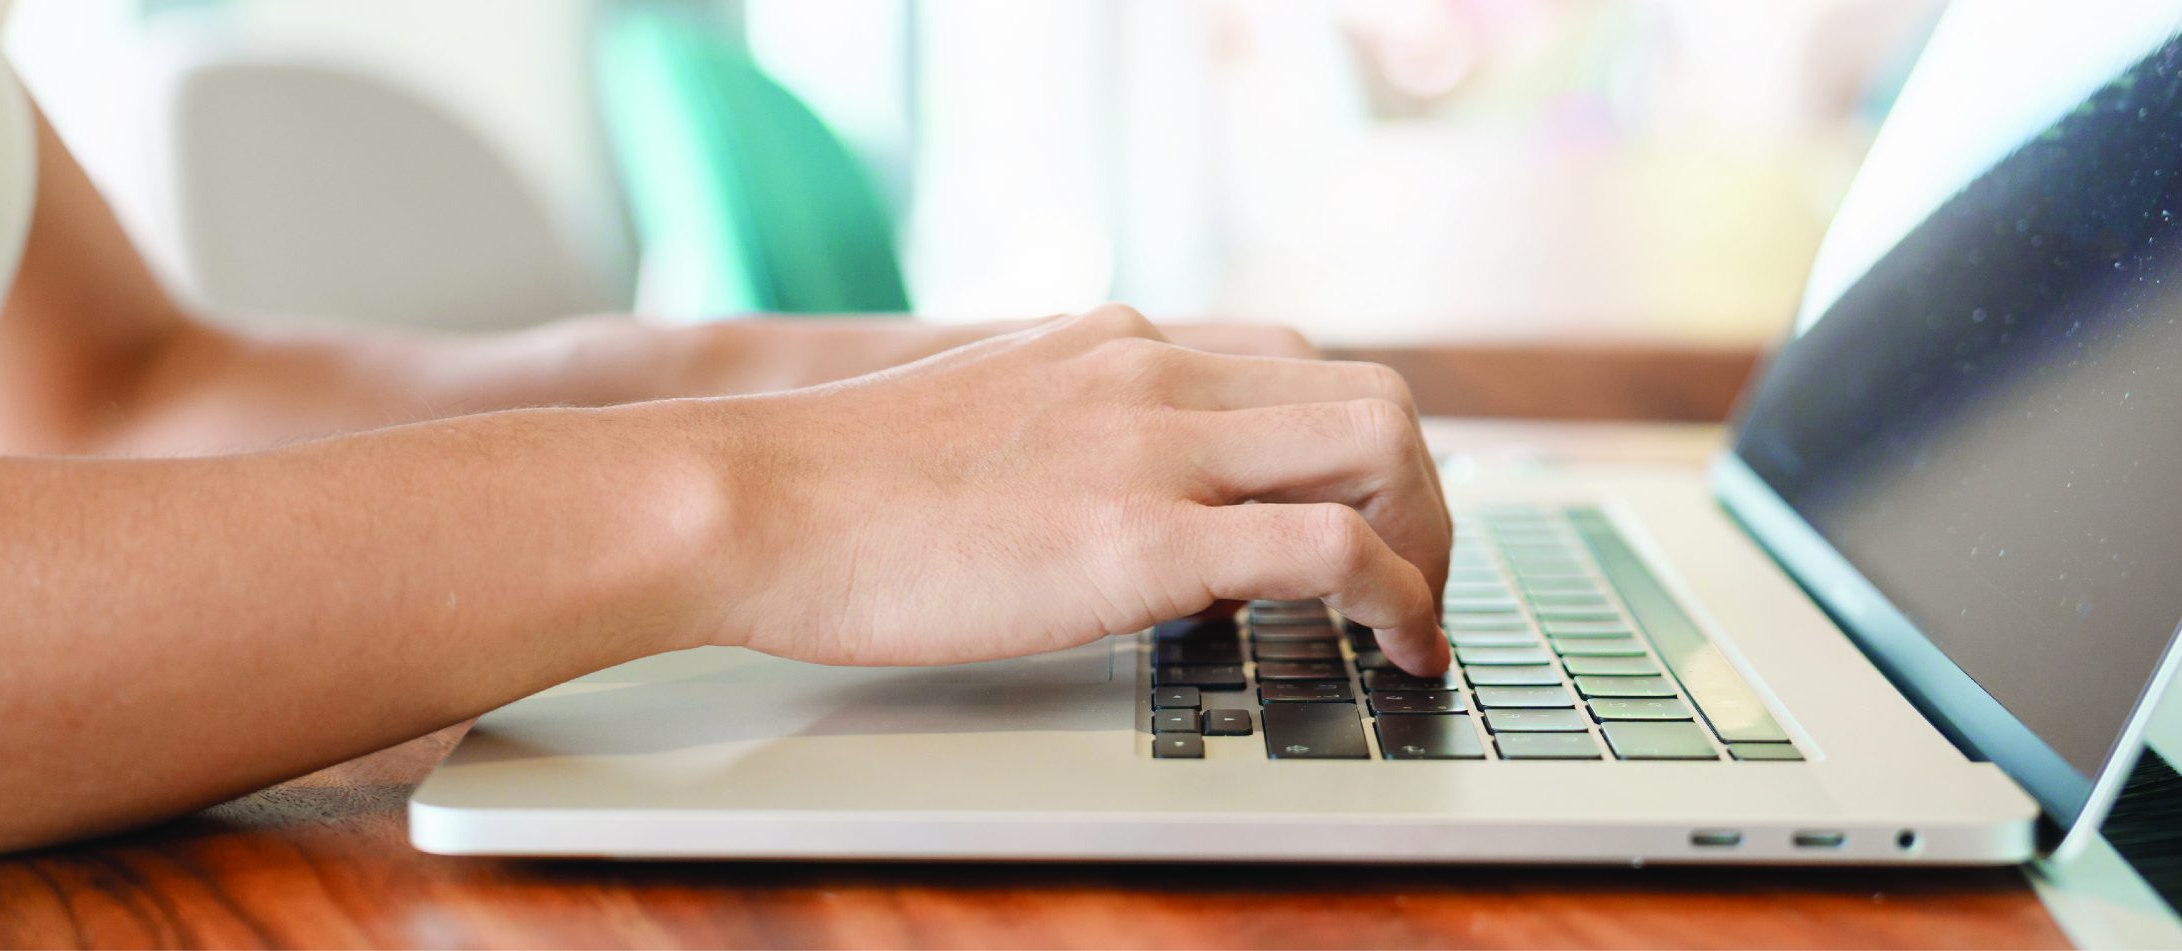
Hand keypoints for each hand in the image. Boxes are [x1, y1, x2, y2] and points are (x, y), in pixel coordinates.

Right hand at [702, 304, 1451, 674]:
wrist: (755, 500)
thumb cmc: (839, 490)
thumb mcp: (988, 422)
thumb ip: (1081, 442)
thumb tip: (1156, 523)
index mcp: (1116, 343)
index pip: (1295, 363)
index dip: (1352, 449)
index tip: (1361, 521)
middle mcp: (1155, 369)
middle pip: (1371, 393)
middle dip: (1420, 496)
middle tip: (1410, 582)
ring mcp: (1156, 444)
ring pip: (1383, 442)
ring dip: (1426, 540)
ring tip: (1409, 625)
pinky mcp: (1146, 536)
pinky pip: (1335, 547)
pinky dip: (1400, 597)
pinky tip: (1396, 650)